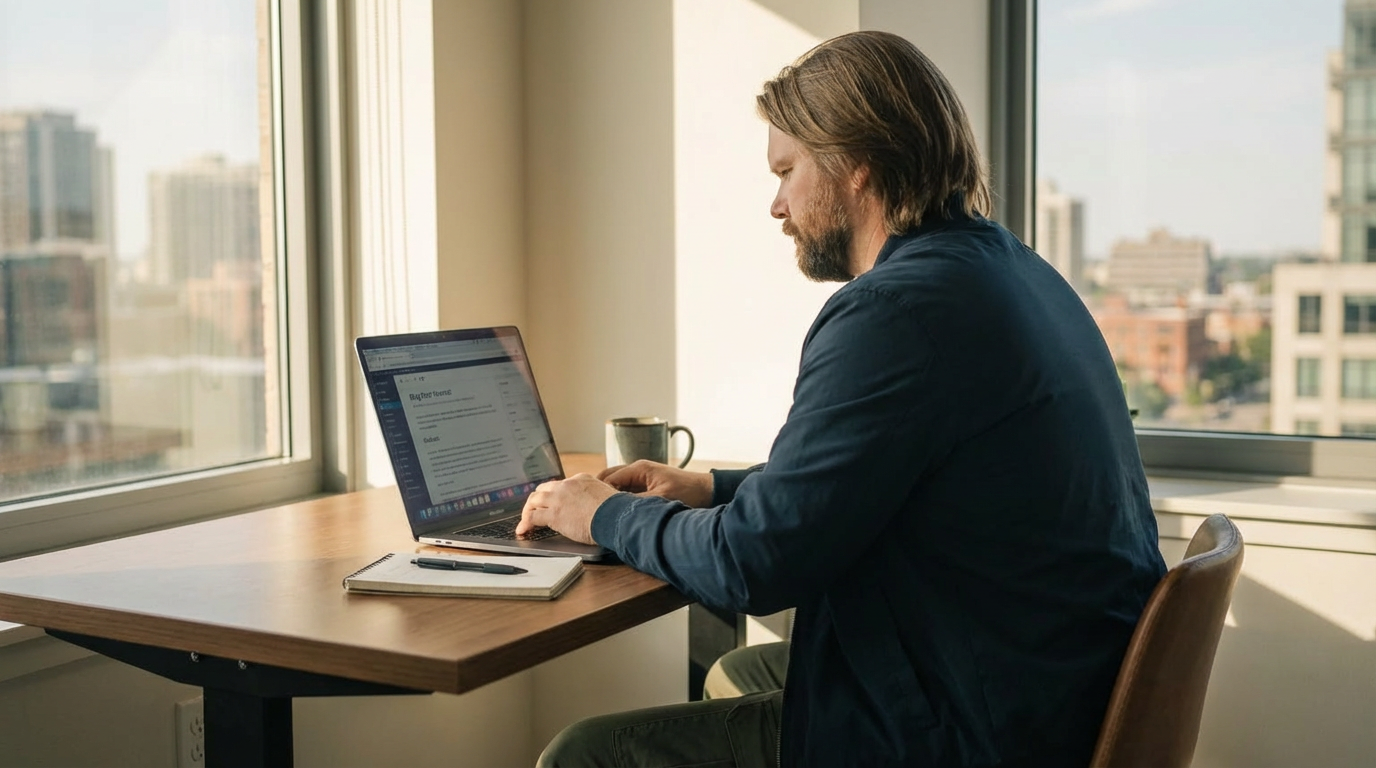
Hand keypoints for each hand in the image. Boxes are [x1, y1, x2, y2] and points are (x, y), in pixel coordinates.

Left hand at [515, 473, 618, 544]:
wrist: (616, 516)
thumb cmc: (618, 511)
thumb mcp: (607, 497)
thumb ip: (597, 499)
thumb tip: (597, 508)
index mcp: (581, 480)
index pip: (560, 485)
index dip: (552, 495)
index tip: (550, 503)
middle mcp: (567, 485)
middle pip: (543, 489)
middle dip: (536, 501)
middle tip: (533, 511)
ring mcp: (559, 498)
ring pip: (534, 500)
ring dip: (527, 511)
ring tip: (525, 523)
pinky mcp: (554, 514)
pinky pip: (532, 517)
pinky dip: (525, 524)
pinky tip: (523, 531)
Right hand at [597, 460, 712, 507]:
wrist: (707, 492)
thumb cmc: (688, 492)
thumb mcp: (660, 499)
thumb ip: (636, 503)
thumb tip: (616, 512)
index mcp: (638, 468)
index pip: (608, 478)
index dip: (598, 493)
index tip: (591, 508)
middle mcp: (637, 470)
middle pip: (609, 479)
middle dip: (599, 493)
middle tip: (592, 510)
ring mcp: (642, 478)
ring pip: (617, 486)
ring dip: (611, 498)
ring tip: (603, 513)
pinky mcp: (647, 487)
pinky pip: (627, 492)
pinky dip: (621, 501)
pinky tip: (619, 513)